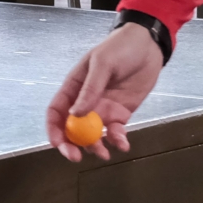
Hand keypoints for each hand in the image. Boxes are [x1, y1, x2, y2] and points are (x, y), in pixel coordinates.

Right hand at [45, 21, 165, 161]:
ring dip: (95, 147)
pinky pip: (115, 132)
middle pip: (72, 129)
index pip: (57, 111)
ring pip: (93, 135)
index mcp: (74, 87)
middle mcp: (85, 102)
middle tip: (76, 157)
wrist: (148, 45)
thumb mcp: (102, 63)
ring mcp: (103, 109)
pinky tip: (123, 144)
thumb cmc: (120, 47)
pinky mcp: (121, 114)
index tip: (58, 144)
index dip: (54, 129)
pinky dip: (117, 141)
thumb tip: (76, 114)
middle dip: (72, 145)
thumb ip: (90, 89)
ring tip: (105, 153)